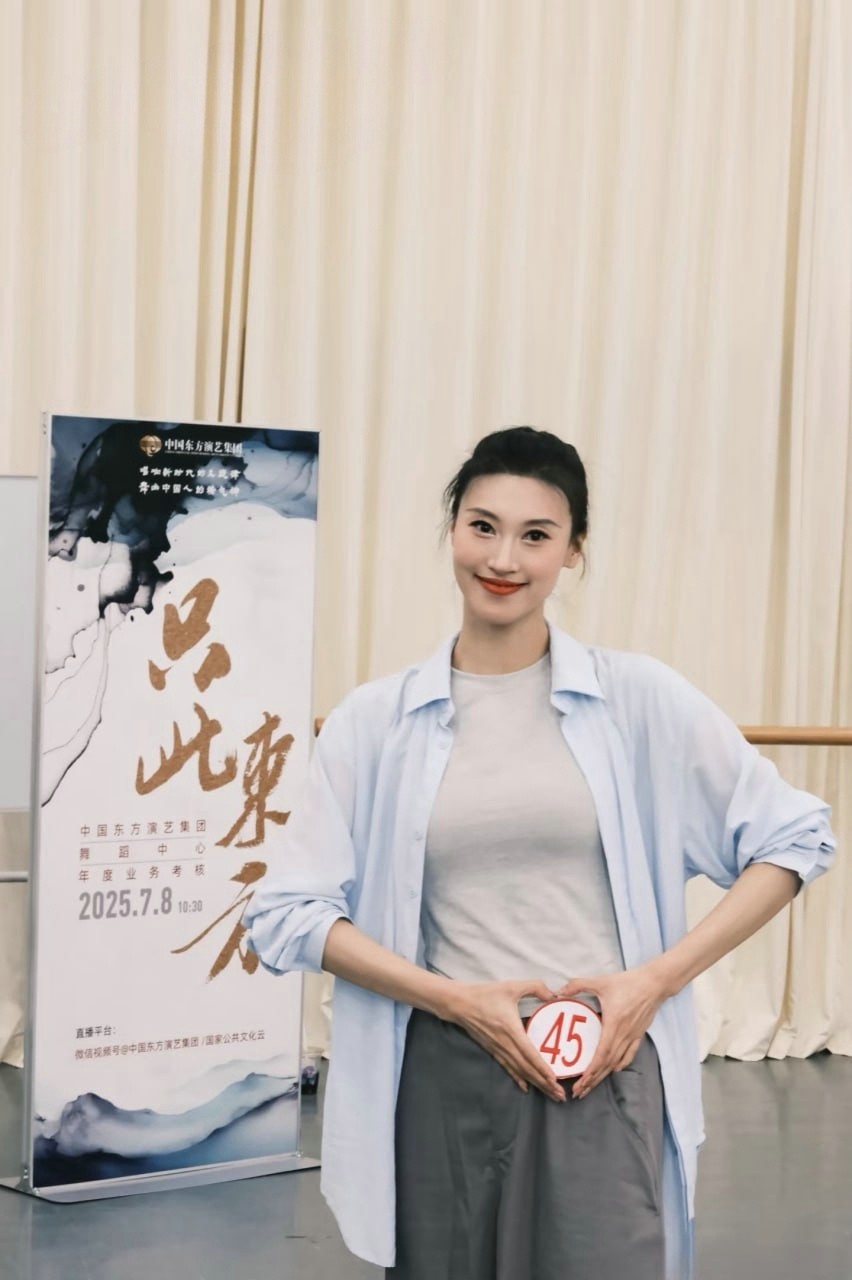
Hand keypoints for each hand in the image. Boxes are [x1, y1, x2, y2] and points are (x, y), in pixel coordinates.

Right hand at [441, 978, 566, 1102]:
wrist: (459, 1003)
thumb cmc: (485, 994)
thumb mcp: (511, 986)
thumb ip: (534, 986)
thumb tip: (554, 993)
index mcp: (511, 1030)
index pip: (530, 1054)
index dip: (542, 1068)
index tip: (555, 1080)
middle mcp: (505, 1044)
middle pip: (527, 1068)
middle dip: (544, 1083)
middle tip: (560, 1096)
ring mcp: (498, 1049)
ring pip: (519, 1071)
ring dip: (535, 1084)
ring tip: (550, 1094)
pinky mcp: (492, 1050)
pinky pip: (508, 1068)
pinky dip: (518, 1078)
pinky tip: (526, 1087)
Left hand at [555, 965, 667, 1098]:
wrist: (654, 983)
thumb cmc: (628, 982)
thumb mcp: (601, 981)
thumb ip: (578, 985)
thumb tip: (557, 991)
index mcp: (614, 1024)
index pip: (602, 1054)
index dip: (591, 1070)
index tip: (581, 1082)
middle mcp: (624, 1034)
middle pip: (607, 1064)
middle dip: (593, 1080)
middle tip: (579, 1092)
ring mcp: (633, 1036)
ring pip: (617, 1062)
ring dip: (603, 1075)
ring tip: (591, 1086)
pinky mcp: (639, 1034)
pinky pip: (629, 1054)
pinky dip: (620, 1064)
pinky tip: (613, 1070)